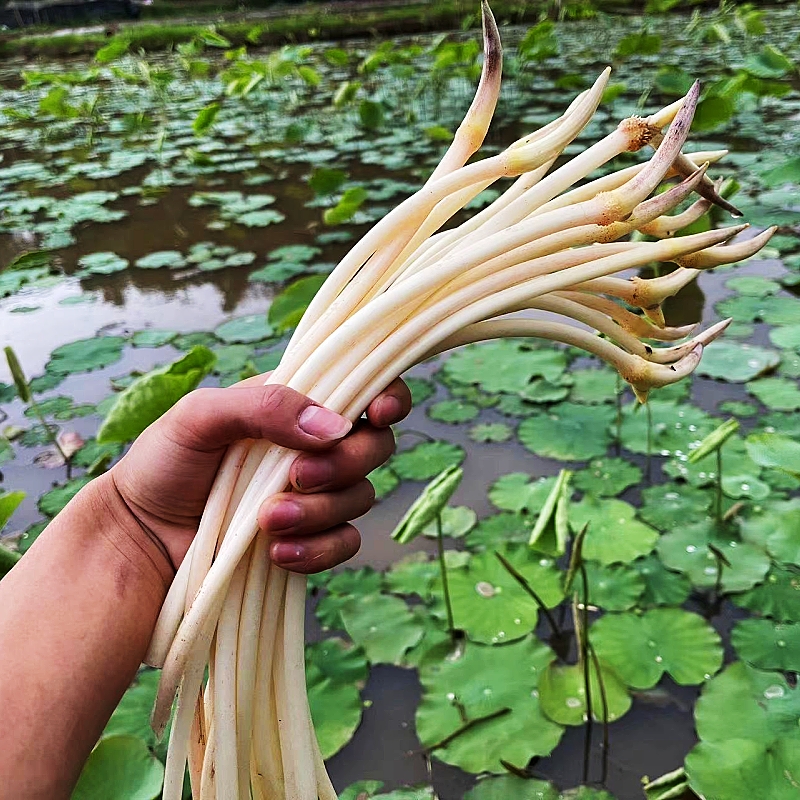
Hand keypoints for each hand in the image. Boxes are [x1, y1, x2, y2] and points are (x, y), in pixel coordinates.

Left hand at [108, 377, 410, 575]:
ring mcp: (315, 496)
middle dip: (343, 465)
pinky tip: (277, 553)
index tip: (376, 415)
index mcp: (296, 406)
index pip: (364, 390)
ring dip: (318, 511)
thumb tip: (333, 426)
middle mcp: (313, 448)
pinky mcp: (309, 539)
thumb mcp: (201, 416)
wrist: (139, 537)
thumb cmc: (163, 464)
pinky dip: (318, 550)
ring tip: (264, 521)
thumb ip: (266, 407)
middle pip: (375, 448)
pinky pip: (344, 544)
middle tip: (295, 478)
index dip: (386, 399)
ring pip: (361, 499)